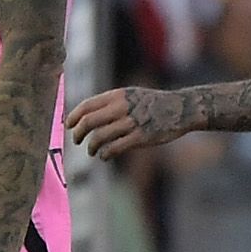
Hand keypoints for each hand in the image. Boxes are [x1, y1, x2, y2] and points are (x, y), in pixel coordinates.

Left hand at [65, 85, 187, 162]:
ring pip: (99, 137)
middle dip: (78, 133)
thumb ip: (110, 103)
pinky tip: (105, 156)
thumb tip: (85, 115)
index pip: (86, 106)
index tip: (68, 125)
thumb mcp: (130, 94)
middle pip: (88, 122)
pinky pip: (114, 148)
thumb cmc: (153, 103)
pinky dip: (105, 154)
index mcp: (117, 95)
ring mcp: (131, 122)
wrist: (182, 108)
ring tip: (92, 151)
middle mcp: (122, 107)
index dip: (73, 117)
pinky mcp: (141, 137)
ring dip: (92, 147)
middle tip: (77, 140)